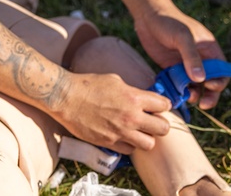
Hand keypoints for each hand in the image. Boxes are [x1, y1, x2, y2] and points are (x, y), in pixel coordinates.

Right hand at [54, 71, 173, 152]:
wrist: (66, 97)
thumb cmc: (89, 85)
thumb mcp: (115, 80)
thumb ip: (132, 91)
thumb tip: (142, 97)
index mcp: (134, 98)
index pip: (164, 105)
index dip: (163, 105)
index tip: (158, 106)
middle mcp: (131, 117)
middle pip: (163, 128)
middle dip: (160, 124)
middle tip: (151, 121)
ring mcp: (121, 132)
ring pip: (150, 144)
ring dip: (146, 137)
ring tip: (138, 131)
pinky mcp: (109, 143)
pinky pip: (130, 150)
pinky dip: (129, 144)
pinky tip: (123, 135)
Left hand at [134, 6, 227, 108]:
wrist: (147, 16)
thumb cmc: (169, 21)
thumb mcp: (183, 37)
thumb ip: (191, 57)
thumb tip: (201, 79)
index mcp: (209, 49)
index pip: (222, 70)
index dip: (220, 81)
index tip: (210, 86)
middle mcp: (200, 59)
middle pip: (211, 82)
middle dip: (210, 95)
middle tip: (203, 105)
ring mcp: (186, 65)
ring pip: (195, 86)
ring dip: (193, 94)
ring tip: (186, 97)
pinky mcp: (172, 69)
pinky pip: (179, 85)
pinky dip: (179, 91)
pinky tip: (175, 95)